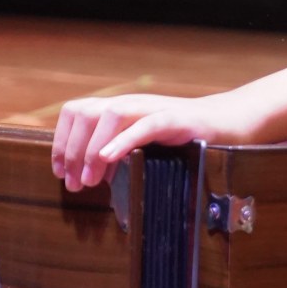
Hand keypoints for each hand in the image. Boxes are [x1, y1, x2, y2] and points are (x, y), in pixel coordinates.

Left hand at [51, 91, 252, 190]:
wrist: (226, 124)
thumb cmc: (182, 140)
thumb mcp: (142, 147)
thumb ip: (117, 156)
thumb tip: (92, 177)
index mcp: (119, 109)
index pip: (76, 112)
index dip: (61, 141)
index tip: (60, 172)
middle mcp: (131, 103)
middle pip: (85, 113)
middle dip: (71, 150)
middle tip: (74, 184)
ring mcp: (152, 108)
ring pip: (109, 115)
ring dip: (92, 149)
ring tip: (90, 180)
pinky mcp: (175, 118)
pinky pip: (145, 125)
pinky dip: (122, 141)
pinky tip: (108, 159)